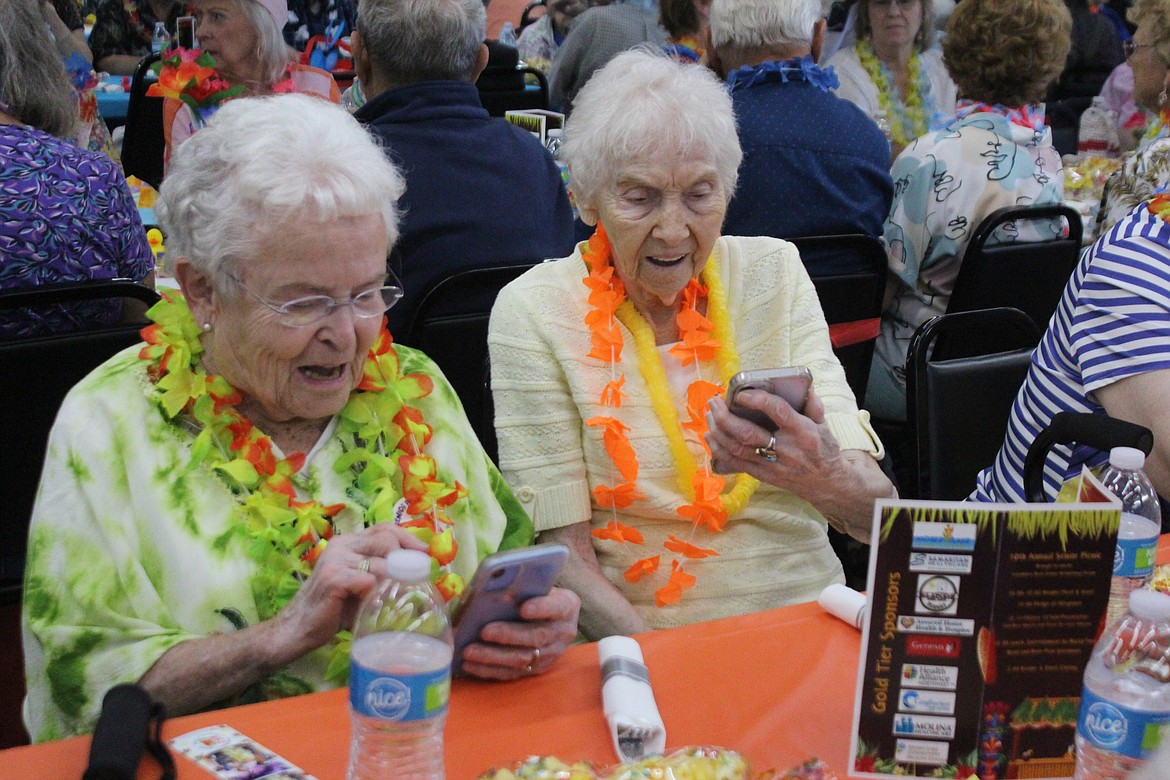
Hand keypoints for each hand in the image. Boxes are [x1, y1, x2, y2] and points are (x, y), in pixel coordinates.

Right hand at [271, 523, 427, 656]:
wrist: (297, 629)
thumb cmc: (333, 610)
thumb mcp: (361, 586)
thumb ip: (381, 575)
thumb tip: (418, 574)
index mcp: (349, 543)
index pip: (384, 528)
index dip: (408, 538)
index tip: (425, 554)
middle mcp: (342, 546)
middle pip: (386, 539)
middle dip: (406, 559)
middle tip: (416, 579)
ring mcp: (336, 560)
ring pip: (381, 563)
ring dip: (392, 583)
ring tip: (391, 598)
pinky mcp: (334, 578)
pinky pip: (368, 581)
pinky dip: (374, 594)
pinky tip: (369, 605)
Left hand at [458, 587, 580, 679]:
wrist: (555, 619)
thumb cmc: (540, 596)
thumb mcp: (540, 587)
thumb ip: (524, 589)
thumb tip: (493, 589)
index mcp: (567, 607)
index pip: (556, 607)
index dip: (540, 608)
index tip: (523, 608)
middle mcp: (563, 633)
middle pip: (536, 637)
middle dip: (508, 635)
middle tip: (484, 631)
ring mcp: (551, 654)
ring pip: (522, 659)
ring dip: (493, 657)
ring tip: (469, 652)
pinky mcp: (537, 670)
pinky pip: (512, 673)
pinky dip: (489, 670)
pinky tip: (470, 665)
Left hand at [704, 389, 840, 492]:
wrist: (825, 483)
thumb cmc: (823, 448)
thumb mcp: (824, 424)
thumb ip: (813, 404)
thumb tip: (802, 385)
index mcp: (803, 432)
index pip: (779, 412)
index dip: (759, 400)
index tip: (742, 393)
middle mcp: (785, 450)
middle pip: (748, 434)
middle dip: (725, 417)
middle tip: (714, 402)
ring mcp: (772, 465)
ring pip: (737, 449)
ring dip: (718, 431)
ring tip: (709, 415)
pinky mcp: (763, 476)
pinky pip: (735, 463)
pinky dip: (719, 449)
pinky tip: (710, 436)